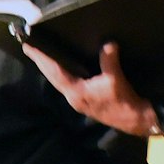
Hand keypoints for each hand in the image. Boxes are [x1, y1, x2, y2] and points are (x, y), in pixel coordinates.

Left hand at [25, 41, 158, 135]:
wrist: (134, 120)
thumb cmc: (122, 101)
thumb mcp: (115, 79)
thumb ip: (109, 60)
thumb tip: (108, 43)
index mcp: (75, 91)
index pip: (54, 71)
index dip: (41, 58)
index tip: (28, 47)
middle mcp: (72, 96)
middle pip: (52, 77)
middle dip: (41, 63)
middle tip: (30, 49)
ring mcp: (79, 99)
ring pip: (59, 81)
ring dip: (50, 69)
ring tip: (43, 58)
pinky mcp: (86, 100)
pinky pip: (68, 83)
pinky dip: (62, 74)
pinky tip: (66, 69)